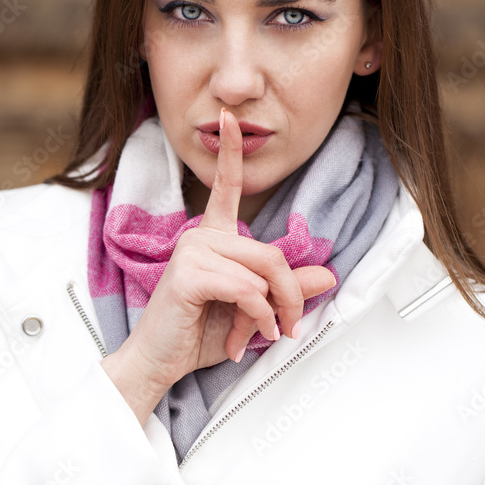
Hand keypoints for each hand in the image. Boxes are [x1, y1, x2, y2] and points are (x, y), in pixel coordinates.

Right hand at [100, 107, 336, 417]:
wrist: (159, 365)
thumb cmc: (195, 336)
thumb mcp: (255, 313)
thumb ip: (286, 291)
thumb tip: (326, 275)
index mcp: (213, 239)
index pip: (226, 188)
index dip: (231, 153)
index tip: (230, 119)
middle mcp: (201, 238)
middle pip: (270, 253)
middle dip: (290, 295)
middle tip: (289, 326)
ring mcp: (192, 252)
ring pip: (261, 271)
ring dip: (270, 312)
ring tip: (256, 334)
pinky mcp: (189, 274)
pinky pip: (246, 288)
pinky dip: (258, 316)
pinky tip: (246, 335)